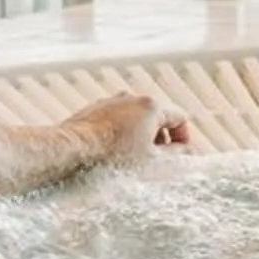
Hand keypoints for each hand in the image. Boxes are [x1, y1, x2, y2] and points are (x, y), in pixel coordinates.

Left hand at [68, 93, 188, 162]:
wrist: (74, 149)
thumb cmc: (114, 156)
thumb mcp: (152, 161)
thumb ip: (175, 155)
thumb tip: (184, 151)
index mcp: (152, 107)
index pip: (180, 118)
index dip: (183, 138)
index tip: (177, 154)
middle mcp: (133, 98)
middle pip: (157, 117)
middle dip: (160, 138)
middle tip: (154, 159)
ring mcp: (112, 101)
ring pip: (135, 118)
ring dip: (139, 135)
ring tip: (131, 157)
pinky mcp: (95, 108)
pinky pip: (116, 120)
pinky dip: (120, 133)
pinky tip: (111, 151)